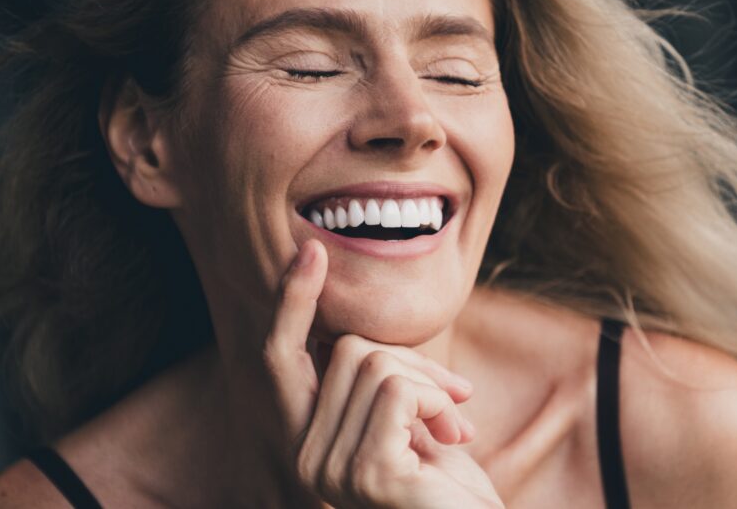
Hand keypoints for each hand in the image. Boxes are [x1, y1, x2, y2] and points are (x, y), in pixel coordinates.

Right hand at [263, 240, 503, 507]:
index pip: (281, 359)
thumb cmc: (450, 488)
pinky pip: (397, 389)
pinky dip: (435, 399)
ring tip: (455, 428)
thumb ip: (381, 383)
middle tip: (456, 399)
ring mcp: (328, 470)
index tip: (309, 251)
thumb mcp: (411, 422)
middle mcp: (302, 458)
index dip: (290, 302)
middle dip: (413, 358)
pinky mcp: (365, 474)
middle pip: (345, 349)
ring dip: (432, 383)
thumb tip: (361, 333)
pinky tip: (453, 437)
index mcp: (307, 441)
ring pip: (374, 362)